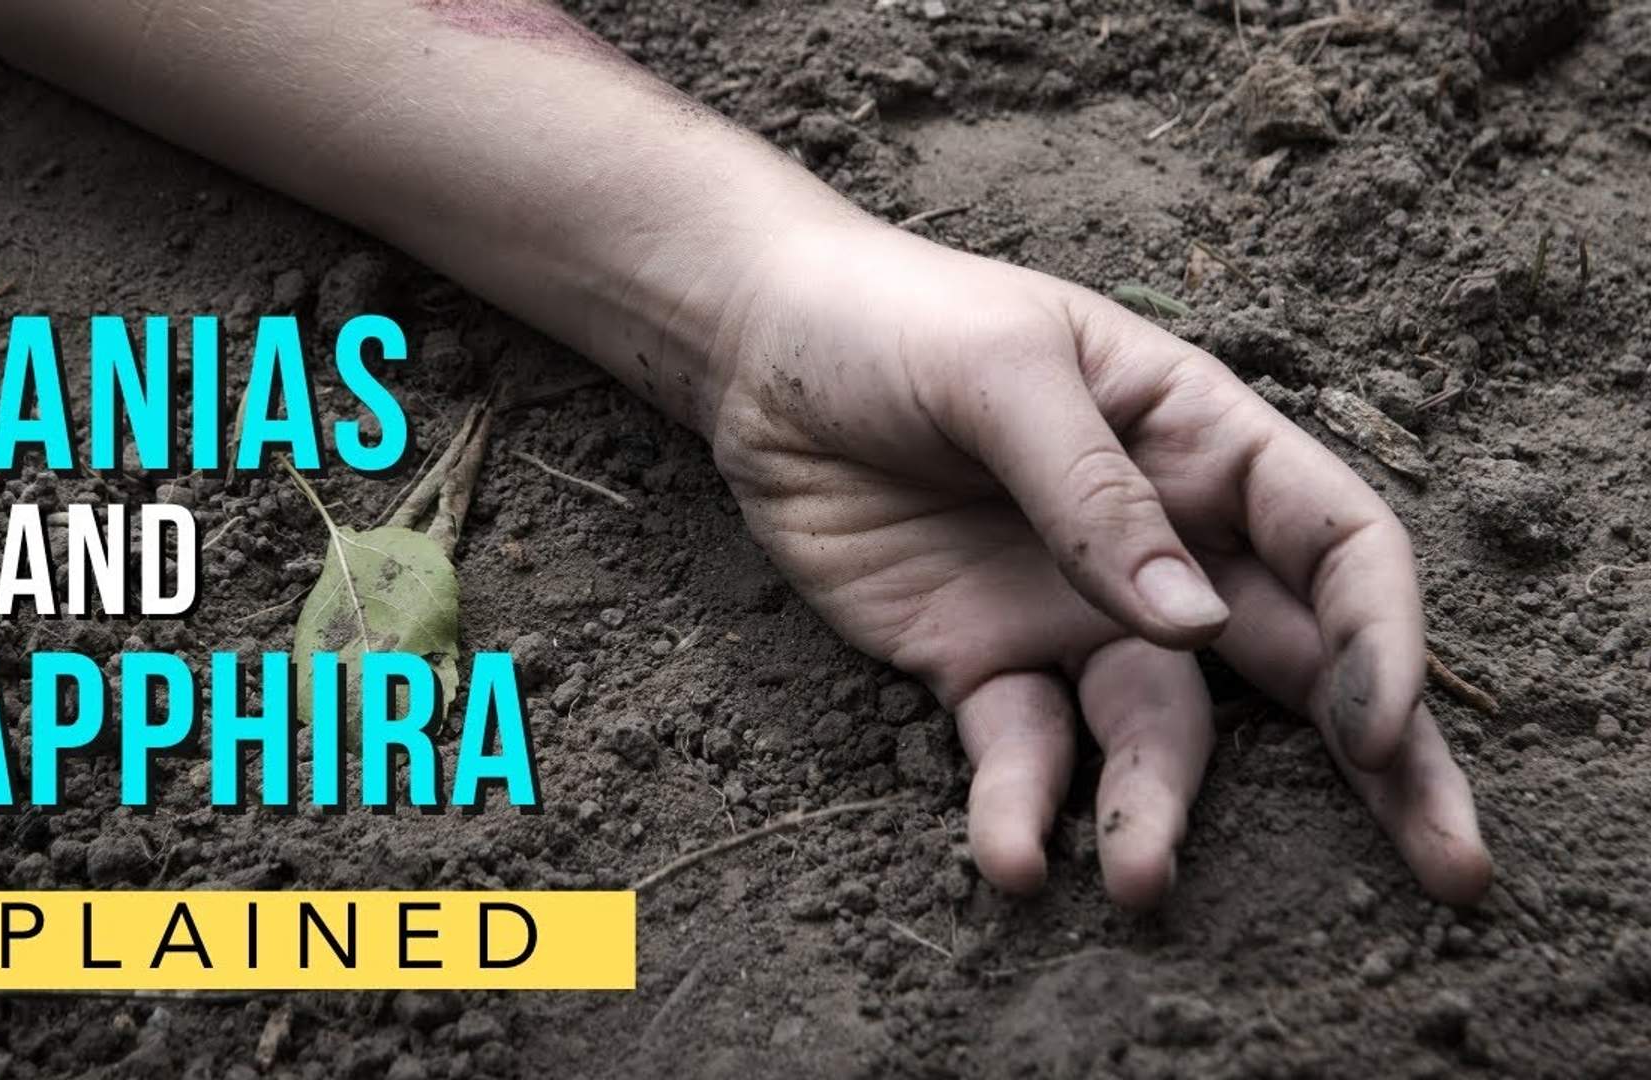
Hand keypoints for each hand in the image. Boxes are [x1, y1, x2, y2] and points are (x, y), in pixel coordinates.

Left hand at [706, 219, 1492, 908]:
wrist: (758, 354)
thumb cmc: (892, 322)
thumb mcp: (998, 371)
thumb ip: (1091, 489)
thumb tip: (1187, 619)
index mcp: (1197, 442)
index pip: (1334, 543)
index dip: (1379, 635)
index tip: (1376, 726)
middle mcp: (1159, 543)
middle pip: (1299, 662)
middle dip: (1383, 766)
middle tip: (1451, 868)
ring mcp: (1072, 611)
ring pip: (1159, 731)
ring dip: (1158, 808)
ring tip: (1136, 880)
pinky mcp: (978, 664)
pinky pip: (1022, 751)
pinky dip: (1021, 809)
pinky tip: (1009, 858)